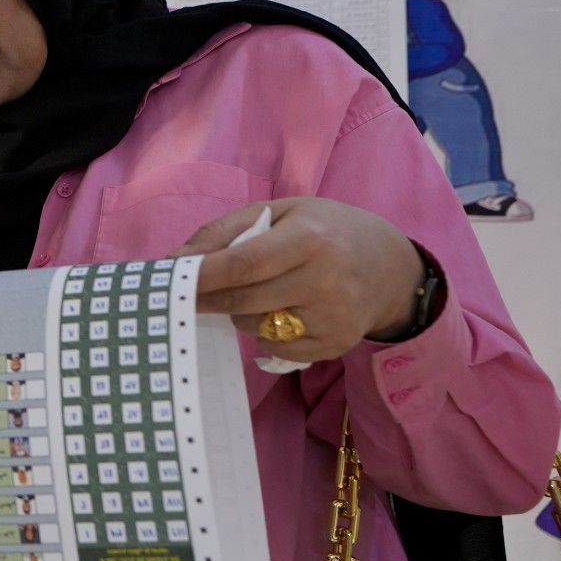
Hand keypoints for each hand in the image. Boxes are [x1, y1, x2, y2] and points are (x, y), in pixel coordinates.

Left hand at [171, 197, 425, 362]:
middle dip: (207, 299)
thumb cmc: (326, 230)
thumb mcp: (280, 212)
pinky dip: (265, 334)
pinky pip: (276, 349)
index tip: (168, 280)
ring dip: (240, 313)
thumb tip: (175, 261)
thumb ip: (224, 231)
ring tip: (260, 291)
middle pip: (243, 301)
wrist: (392, 266)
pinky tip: (283, 312)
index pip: (243, 264)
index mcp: (311, 239)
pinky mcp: (337, 344)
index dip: (202, 276)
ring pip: (255, 327)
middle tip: (187, 294)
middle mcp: (327, 281)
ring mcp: (334, 317)